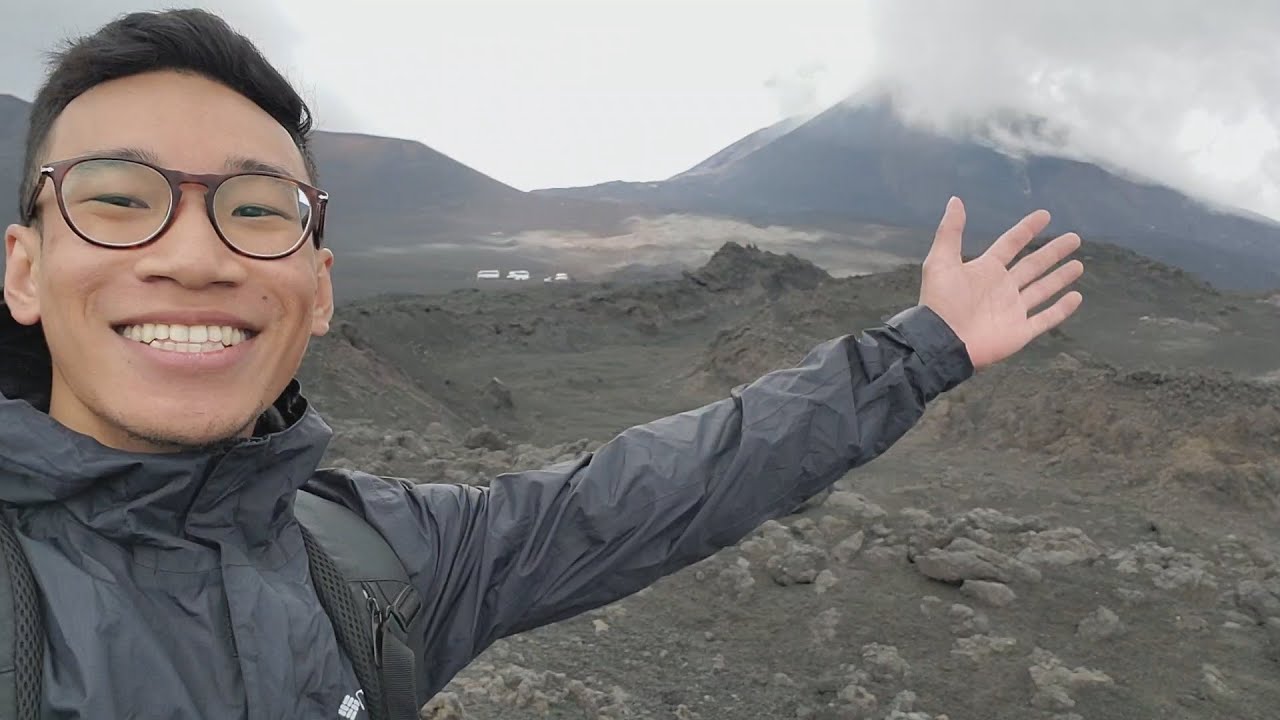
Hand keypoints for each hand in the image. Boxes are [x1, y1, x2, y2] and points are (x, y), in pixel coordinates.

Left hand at [919, 197, 1083, 369]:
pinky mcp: (1020, 331)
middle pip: (1033, 265)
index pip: (1011, 244)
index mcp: (985, 270)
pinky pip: (1046, 318)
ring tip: (1079, 265)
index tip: (1045, 215)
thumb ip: (950, 231)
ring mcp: (1012, 310)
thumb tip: (955, 200)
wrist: (942, 341)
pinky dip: (1061, 309)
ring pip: (1043, 289)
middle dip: (1053, 252)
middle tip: (1074, 238)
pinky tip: (1077, 297)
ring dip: (1060, 277)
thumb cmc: (940, 301)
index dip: (1026, 229)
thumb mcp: (941, 261)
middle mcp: (1002, 288)